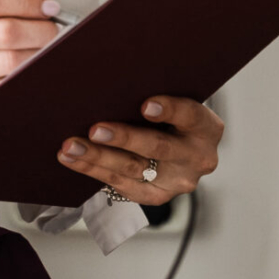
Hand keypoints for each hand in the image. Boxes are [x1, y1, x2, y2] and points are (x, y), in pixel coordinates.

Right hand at [0, 0, 60, 160]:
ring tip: (44, 49)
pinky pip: (6, 86)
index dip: (27, 0)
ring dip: (39, 53)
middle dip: (42, 28)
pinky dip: (26, 76)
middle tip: (53, 28)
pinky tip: (30, 70)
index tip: (48, 5)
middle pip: (7, 31)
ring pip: (12, 61)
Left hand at [57, 95, 222, 206]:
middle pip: (158, 147)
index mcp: (207, 128)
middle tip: (95, 129)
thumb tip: (114, 81)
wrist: (178, 149)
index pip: (190, 115)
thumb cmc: (170, 116)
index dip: (169, 110)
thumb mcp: (175, 100)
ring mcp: (178, 181)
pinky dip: (94, 171)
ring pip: (134, 169)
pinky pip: (122, 185)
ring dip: (98, 157)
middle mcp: (199, 157)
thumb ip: (155, 93)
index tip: (145, 105)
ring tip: (71, 146)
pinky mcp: (157, 197)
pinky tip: (73, 159)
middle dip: (124, 138)